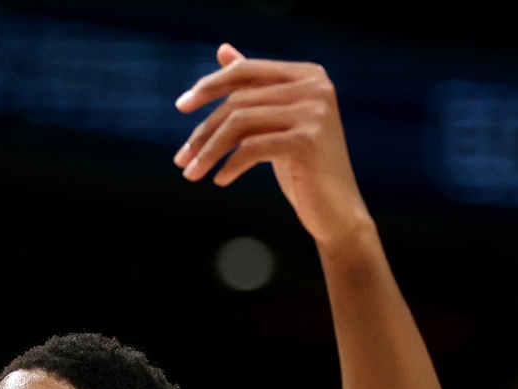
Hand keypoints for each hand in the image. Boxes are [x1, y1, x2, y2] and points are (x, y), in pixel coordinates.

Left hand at [174, 45, 371, 246]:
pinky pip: (251, 148)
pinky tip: (220, 180)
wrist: (336, 209)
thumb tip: (223, 49)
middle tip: (181, 158)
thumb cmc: (302, 165)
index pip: (246, 70)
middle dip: (203, 131)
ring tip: (191, 173)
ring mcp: (314, 112)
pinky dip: (230, 165)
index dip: (210, 86)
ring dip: (209, 151)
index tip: (181, 106)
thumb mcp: (275, 122)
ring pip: (240, 123)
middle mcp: (314, 87)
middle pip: (238, 101)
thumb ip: (255, 86)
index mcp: (307, 74)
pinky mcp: (308, 141)